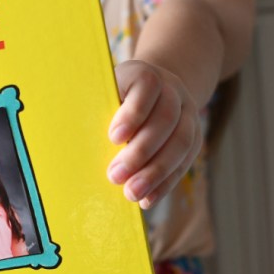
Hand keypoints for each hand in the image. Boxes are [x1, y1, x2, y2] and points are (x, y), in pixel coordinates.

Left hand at [107, 60, 202, 209]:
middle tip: (114, 176)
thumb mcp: (105, 93)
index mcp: (144, 74)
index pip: (147, 86)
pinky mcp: (195, 136)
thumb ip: (97, 111)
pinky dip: (165, 183)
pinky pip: (185, 161)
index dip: (132, 113)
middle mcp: (172, 90)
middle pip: (166, 119)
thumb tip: (78, 142)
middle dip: (140, 152)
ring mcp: (188, 113)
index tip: (113, 137)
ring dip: (155, 173)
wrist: (157, 88)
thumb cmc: (115, 97)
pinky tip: (147, 199)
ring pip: (181, 142)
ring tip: (131, 193)